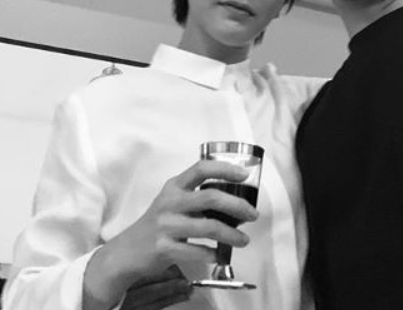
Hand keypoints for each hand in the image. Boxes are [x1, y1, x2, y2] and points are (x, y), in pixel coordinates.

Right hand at [82, 160, 257, 309]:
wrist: (128, 251)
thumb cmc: (159, 222)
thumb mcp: (174, 201)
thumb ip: (197, 197)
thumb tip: (236, 201)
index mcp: (175, 186)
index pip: (201, 168)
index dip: (225, 169)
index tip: (244, 174)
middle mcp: (170, 202)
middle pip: (210, 198)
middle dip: (237, 205)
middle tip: (252, 214)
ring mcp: (166, 225)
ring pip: (208, 227)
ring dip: (231, 234)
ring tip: (244, 239)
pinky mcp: (164, 248)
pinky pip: (196, 251)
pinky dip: (213, 254)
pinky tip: (221, 255)